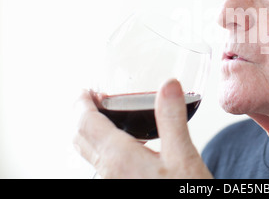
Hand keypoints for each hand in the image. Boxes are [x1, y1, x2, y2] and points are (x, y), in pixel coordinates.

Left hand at [73, 79, 212, 178]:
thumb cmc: (183, 193)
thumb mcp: (183, 156)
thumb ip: (172, 119)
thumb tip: (168, 84)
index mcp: (120, 158)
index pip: (86, 123)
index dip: (81, 103)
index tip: (84, 90)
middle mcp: (109, 172)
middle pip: (81, 137)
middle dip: (82, 115)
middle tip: (94, 100)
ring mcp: (112, 184)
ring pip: (89, 153)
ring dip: (91, 131)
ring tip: (108, 118)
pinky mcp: (121, 188)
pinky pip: (101, 165)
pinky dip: (102, 147)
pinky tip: (127, 147)